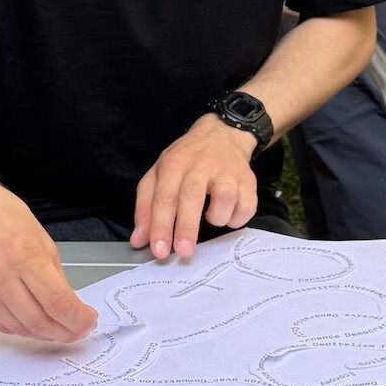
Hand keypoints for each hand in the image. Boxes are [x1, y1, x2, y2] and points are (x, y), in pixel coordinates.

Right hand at [0, 174, 96, 342]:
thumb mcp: (39, 236)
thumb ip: (54, 273)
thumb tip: (66, 303)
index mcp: (24, 256)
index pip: (58, 303)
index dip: (78, 320)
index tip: (87, 322)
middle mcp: (0, 278)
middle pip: (39, 322)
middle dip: (65, 332)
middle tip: (77, 331)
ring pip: (19, 329)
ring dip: (43, 333)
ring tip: (57, 328)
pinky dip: (19, 327)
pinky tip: (31, 322)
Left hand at [131, 115, 259, 261]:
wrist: (221, 134)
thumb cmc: (185, 160)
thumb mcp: (158, 175)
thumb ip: (146, 207)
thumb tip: (138, 240)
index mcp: (174, 165)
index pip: (164, 197)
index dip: (160, 226)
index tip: (159, 251)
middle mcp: (200, 165)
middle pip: (192, 197)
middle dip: (187, 227)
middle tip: (183, 252)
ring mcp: (226, 171)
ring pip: (225, 197)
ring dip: (218, 217)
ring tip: (212, 219)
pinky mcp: (248, 179)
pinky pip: (247, 205)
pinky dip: (238, 217)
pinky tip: (229, 214)